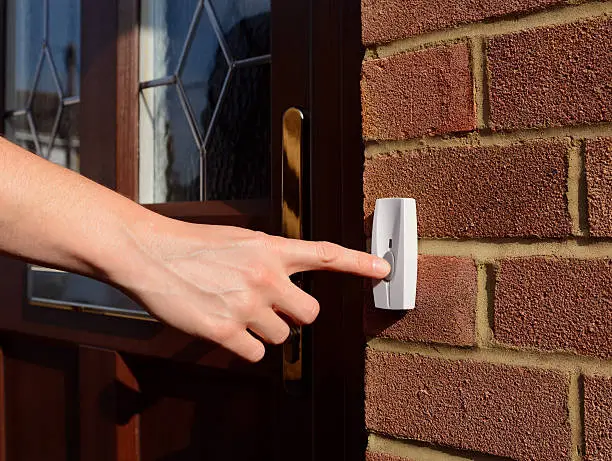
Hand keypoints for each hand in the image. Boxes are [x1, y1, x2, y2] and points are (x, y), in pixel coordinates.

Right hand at [116, 216, 390, 361]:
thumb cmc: (192, 245)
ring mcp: (246, 304)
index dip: (358, 263)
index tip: (384, 269)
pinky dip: (246, 346)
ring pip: (282, 336)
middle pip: (310, 314)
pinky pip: (256, 353)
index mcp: (270, 249)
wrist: (150, 253)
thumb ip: (268, 258)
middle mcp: (265, 276)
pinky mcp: (225, 330)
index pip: (324, 254)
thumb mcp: (239, 240)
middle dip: (296, 316)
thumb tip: (287, 282)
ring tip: (237, 311)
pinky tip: (226, 328)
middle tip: (273, 309)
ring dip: (265, 330)